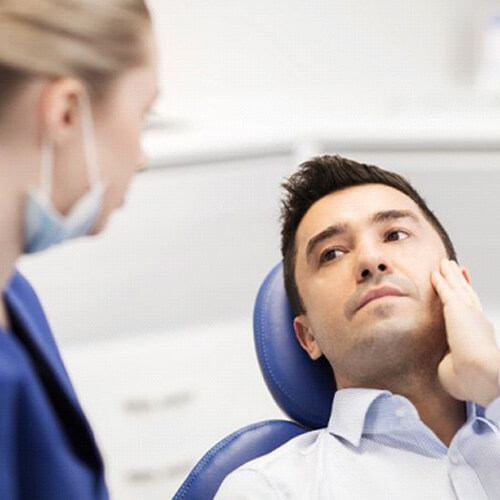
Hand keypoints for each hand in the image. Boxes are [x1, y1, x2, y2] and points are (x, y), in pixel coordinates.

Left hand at [431, 259, 499, 406]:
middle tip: (456, 268)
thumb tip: (445, 366)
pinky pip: (446, 291)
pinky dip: (440, 281)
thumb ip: (452, 362)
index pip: (473, 312)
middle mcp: (477, 321)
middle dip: (461, 281)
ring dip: (450, 275)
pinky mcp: (456, 309)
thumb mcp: (459, 367)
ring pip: (457, 288)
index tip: (465, 291)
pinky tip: (435, 273)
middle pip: (467, 294)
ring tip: (445, 263)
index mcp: (480, 335)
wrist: (478, 374)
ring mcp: (468, 313)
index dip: (469, 300)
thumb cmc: (470, 379)